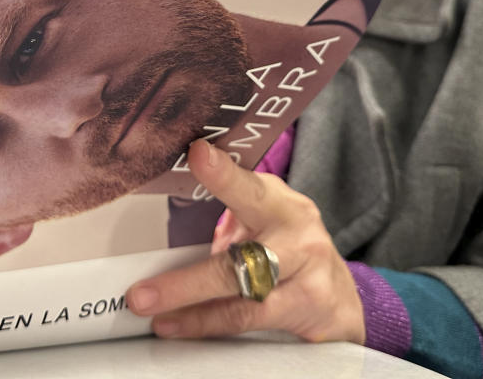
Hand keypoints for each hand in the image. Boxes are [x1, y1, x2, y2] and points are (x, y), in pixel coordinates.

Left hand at [126, 140, 364, 343]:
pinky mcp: (310, 311)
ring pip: (243, 297)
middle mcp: (298, 235)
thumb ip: (229, 210)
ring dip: (192, 309)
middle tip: (141, 295)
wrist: (341, 296)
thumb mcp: (264, 218)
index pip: (247, 187)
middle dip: (186, 281)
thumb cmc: (288, 249)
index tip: (197, 154)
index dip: (223, 173)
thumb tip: (161, 214)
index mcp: (278, 203)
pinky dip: (210, 326)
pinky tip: (182, 327)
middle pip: (240, 259)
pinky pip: (251, 321)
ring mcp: (308, 277)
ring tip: (155, 315)